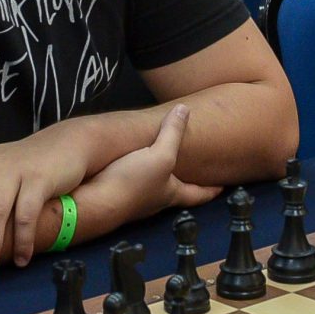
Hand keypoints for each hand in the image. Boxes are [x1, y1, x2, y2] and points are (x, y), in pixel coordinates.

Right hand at [80, 105, 220, 231]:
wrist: (93, 203)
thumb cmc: (132, 182)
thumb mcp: (159, 155)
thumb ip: (172, 133)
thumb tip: (184, 110)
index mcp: (172, 193)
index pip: (198, 194)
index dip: (211, 190)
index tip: (222, 189)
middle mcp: (155, 201)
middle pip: (175, 194)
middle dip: (184, 186)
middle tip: (192, 176)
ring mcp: (134, 202)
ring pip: (151, 191)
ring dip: (157, 182)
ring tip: (160, 170)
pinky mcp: (115, 198)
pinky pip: (129, 186)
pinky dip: (133, 178)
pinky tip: (127, 171)